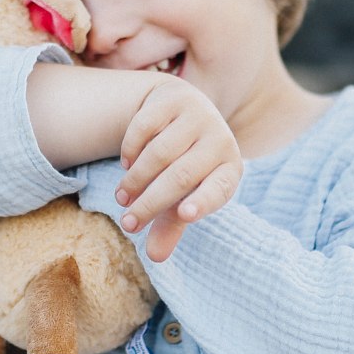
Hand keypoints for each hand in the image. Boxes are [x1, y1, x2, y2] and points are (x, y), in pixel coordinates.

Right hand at [113, 79, 242, 261]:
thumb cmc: (185, 165)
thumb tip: (155, 257)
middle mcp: (220, 140)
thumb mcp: (183, 195)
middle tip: (128, 224)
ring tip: (122, 198)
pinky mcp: (174, 96)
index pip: (221, 188)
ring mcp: (199, 115)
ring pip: (160, 153)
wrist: (180, 110)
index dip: (204, 201)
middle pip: (181, 177)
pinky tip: (126, 164)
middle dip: (151, 203)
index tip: (185, 214)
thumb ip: (171, 224)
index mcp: (230, 169)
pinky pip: (145, 127)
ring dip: (136, 180)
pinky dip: (131, 149)